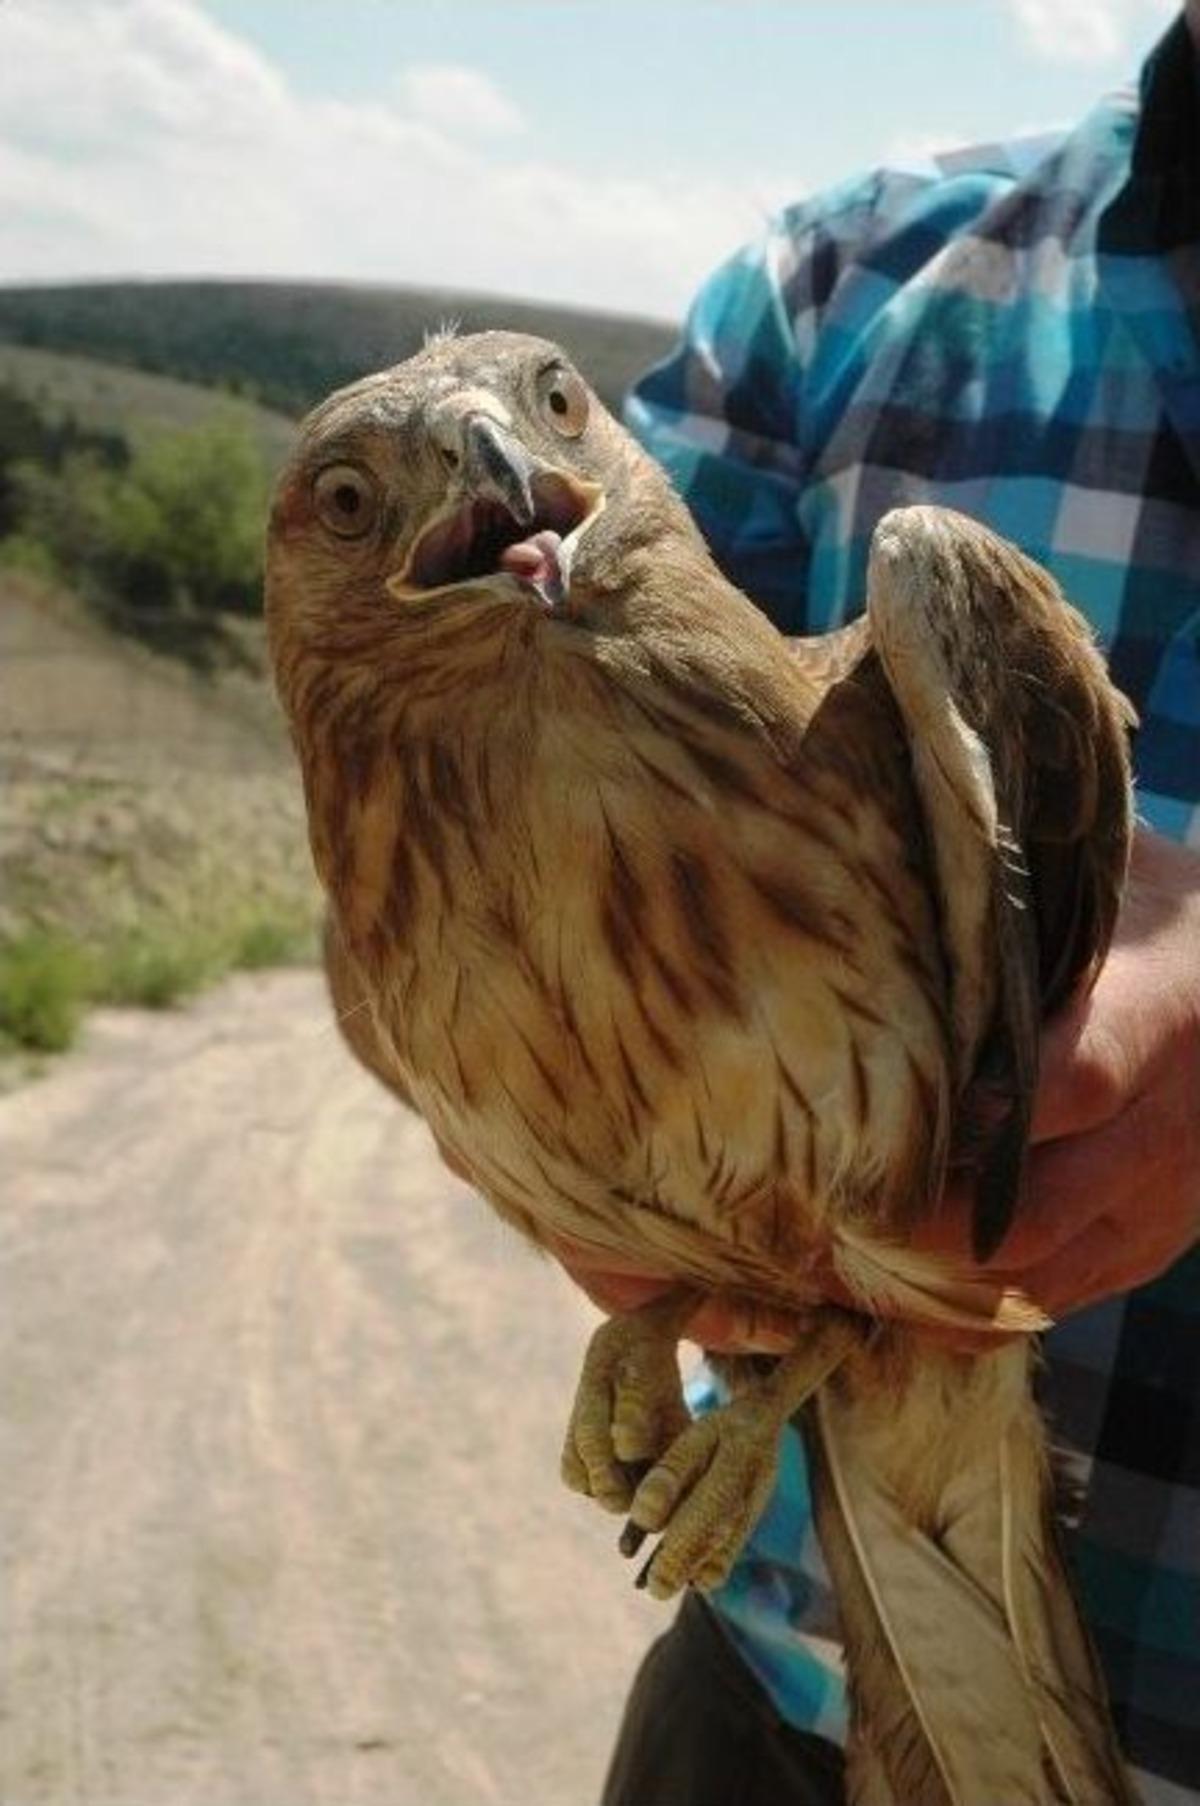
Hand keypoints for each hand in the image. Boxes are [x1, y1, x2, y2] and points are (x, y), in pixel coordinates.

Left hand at [550, 828, 1199, 1349]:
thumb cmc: (1144, 905)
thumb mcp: (1092, 868)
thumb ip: (994, 865)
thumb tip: (843, 786)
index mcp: (1160, 1009)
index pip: (1071, 1076)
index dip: (963, 1118)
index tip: (855, 1122)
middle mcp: (1173, 1125)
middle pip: (1031, 1216)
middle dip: (906, 1230)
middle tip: (791, 1209)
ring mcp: (1168, 1202)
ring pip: (1033, 1284)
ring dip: (922, 1288)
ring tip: (811, 1261)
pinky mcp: (1153, 1248)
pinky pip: (1052, 1307)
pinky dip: (964, 1311)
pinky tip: (880, 1283)